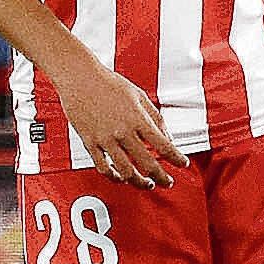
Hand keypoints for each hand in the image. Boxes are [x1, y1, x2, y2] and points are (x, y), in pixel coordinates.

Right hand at [58, 58, 176, 189]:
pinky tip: (121, 178)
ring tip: (146, 184)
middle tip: (168, 182)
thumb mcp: (140, 96)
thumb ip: (156, 118)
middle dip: (161, 177)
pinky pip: (102, 167)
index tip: (183, 164)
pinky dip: (114, 176)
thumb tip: (168, 138)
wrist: (80, 78)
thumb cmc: (111, 84)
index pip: (164, 146)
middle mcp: (123, 132)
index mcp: (138, 119)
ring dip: (139, 182)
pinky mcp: (89, 143)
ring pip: (125, 171)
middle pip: (147, 163)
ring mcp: (105, 139)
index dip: (176, 158)